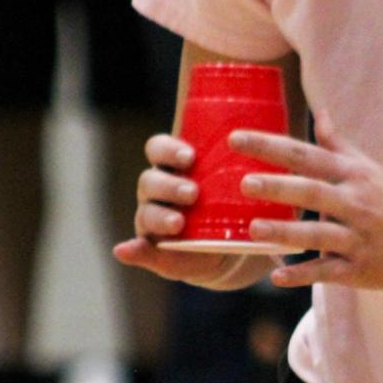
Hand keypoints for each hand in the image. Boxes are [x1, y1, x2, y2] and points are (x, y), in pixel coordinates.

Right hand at [114, 132, 240, 284]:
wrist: (227, 245)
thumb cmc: (229, 203)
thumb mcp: (231, 182)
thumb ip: (238, 162)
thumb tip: (258, 131)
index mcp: (171, 167)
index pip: (158, 149)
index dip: (169, 150)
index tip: (190, 157)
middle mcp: (157, 190)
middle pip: (150, 181)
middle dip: (170, 186)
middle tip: (193, 193)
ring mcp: (152, 218)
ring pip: (146, 212)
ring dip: (159, 216)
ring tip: (178, 223)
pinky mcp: (152, 247)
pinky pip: (138, 249)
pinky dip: (131, 250)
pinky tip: (124, 250)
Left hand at [235, 112, 382, 291]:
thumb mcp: (372, 169)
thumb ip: (339, 145)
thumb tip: (319, 114)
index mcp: (354, 175)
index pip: (305, 154)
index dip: (270, 146)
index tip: (235, 139)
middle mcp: (356, 203)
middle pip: (312, 192)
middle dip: (278, 187)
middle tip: (244, 183)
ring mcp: (358, 239)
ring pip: (317, 235)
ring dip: (285, 232)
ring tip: (253, 230)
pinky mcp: (360, 270)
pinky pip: (328, 272)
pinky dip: (303, 274)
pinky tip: (278, 276)